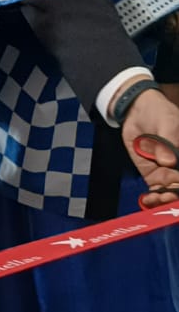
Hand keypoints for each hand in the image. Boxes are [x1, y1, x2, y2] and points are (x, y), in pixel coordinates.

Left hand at [119, 87, 178, 203]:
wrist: (137, 111)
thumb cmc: (160, 113)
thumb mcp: (167, 123)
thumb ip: (167, 143)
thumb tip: (168, 162)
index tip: (178, 186)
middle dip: (176, 194)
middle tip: (169, 197)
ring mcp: (168, 172)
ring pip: (170, 191)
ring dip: (165, 199)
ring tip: (158, 199)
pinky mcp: (152, 174)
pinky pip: (155, 190)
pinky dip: (153, 197)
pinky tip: (148, 200)